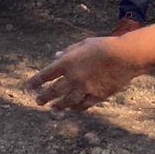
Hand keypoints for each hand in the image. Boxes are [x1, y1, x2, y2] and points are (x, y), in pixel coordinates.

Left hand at [26, 36, 142, 110]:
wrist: (125, 57)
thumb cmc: (104, 46)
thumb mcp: (83, 44)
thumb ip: (68, 52)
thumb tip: (55, 56)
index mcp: (68, 62)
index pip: (46, 74)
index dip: (36, 81)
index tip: (29, 86)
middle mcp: (74, 77)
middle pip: (54, 91)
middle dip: (44, 97)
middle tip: (38, 101)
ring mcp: (85, 88)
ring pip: (67, 101)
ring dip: (58, 105)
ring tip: (53, 108)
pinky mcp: (97, 96)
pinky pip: (83, 105)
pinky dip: (76, 107)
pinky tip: (72, 108)